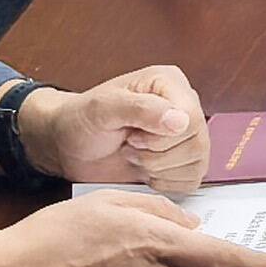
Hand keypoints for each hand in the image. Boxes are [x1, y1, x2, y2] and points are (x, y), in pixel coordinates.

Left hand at [15, 64, 208, 196]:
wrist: (68, 146)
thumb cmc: (81, 121)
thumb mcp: (101, 108)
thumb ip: (140, 108)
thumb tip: (181, 121)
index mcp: (169, 83)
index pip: (192, 117)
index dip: (162, 137)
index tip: (131, 135)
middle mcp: (184, 106)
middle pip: (197, 144)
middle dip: (157, 155)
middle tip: (129, 146)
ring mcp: (186, 135)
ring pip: (197, 164)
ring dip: (159, 169)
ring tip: (134, 156)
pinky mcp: (183, 162)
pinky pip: (191, 181)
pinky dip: (165, 183)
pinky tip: (144, 172)